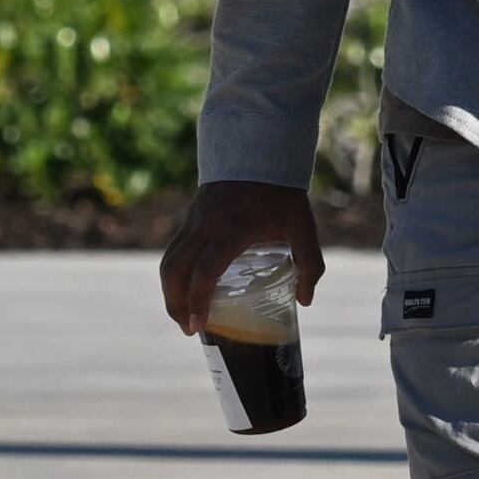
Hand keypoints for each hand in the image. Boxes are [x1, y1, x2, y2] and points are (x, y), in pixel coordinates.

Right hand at [159, 181, 326, 333]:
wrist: (258, 149)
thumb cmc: (282, 191)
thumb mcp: (303, 227)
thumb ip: (310, 264)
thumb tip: (305, 300)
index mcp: (232, 229)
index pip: (204, 270)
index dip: (197, 300)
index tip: (199, 325)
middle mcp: (205, 225)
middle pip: (175, 270)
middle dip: (176, 304)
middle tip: (189, 329)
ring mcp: (193, 220)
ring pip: (169, 261)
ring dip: (169, 291)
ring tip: (184, 315)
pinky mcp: (190, 217)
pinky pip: (173, 250)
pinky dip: (174, 274)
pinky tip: (186, 288)